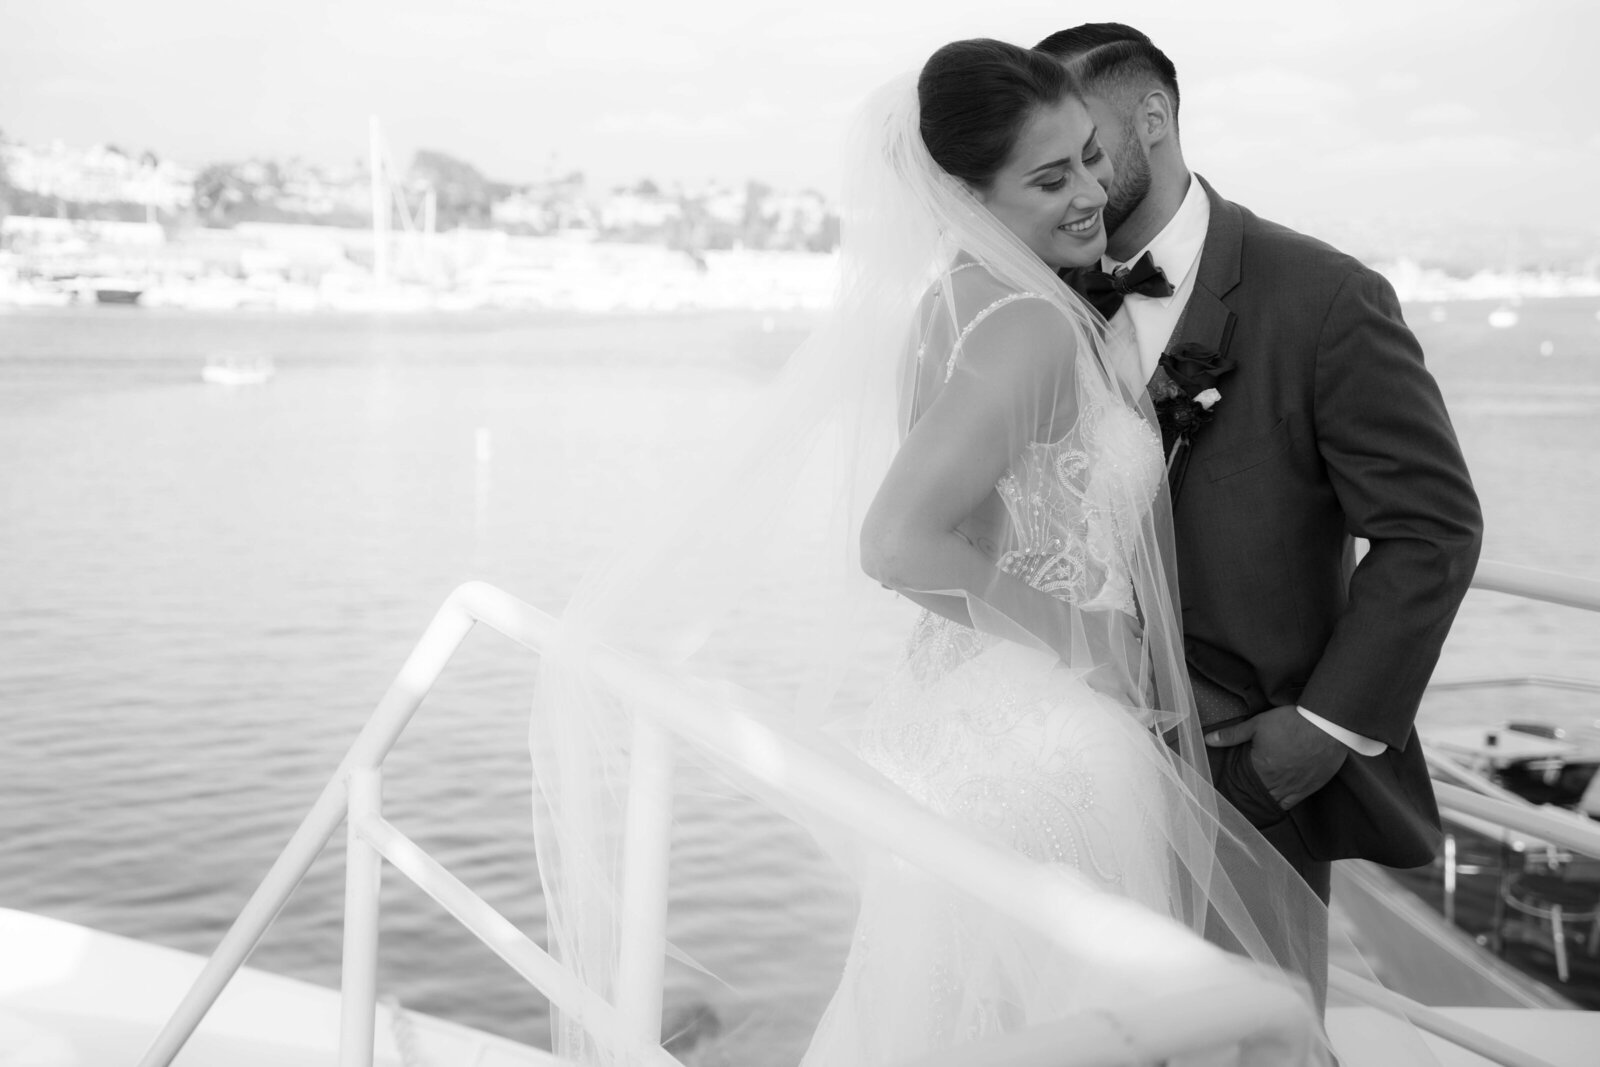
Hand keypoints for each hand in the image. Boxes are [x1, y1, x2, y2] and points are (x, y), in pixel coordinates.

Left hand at [1204, 705, 1347, 810]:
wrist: (1326, 725)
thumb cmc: (1291, 722)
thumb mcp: (1257, 724)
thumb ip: (1232, 735)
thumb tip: (1207, 740)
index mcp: (1261, 768)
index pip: (1243, 786)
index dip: (1235, 790)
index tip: (1228, 793)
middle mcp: (1277, 782)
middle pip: (1258, 796)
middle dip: (1248, 798)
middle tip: (1239, 801)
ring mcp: (1295, 787)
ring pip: (1274, 802)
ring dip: (1264, 803)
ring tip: (1254, 806)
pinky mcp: (1310, 787)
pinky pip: (1293, 803)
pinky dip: (1282, 805)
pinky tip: (1276, 803)